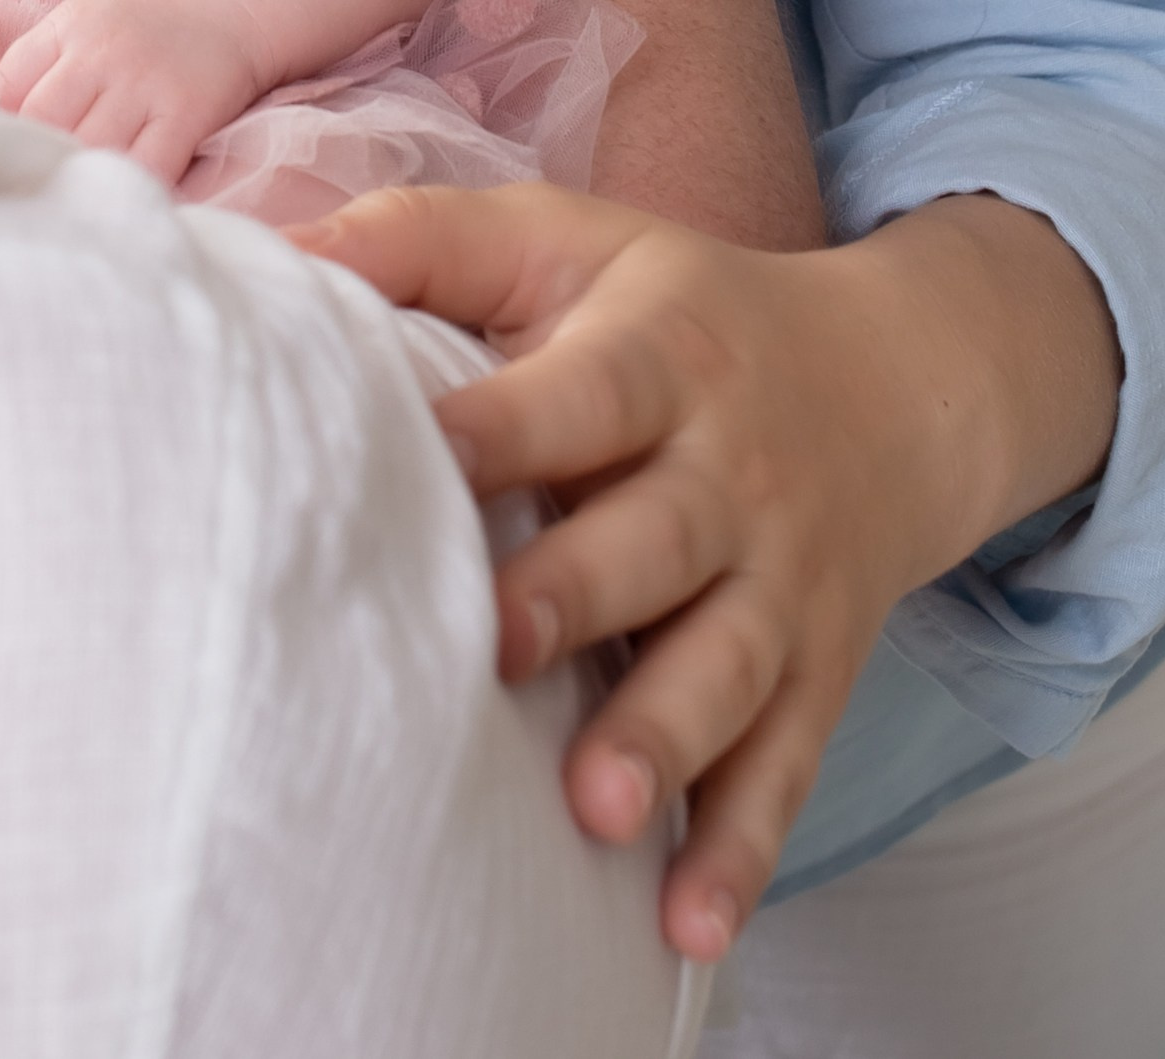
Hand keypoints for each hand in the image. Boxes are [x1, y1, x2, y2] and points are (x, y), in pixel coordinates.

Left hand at [0, 0, 260, 182]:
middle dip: (39, 157)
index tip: (12, 153)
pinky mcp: (186, 113)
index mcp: (70, 27)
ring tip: (78, 198)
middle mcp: (102, 51)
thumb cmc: (148, 26)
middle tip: (42, 185)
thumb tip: (0, 128)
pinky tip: (124, 197)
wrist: (231, 5)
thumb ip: (41, 66)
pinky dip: (131, 189)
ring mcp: (145, 83)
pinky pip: (147, 167)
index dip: (4, 127)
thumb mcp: (85, 23)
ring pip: (90, 149)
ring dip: (81, 178)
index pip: (9, 85)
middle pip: (43, 122)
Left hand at [294, 182, 1116, 963]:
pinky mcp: (816, 671)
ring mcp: (781, 580)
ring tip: (593, 810)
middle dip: (580, 594)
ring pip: (726, 665)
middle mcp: (730, 470)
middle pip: (656, 538)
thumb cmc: (673, 310)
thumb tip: (269, 253)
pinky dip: (740, 848)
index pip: (586, 390)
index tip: (429, 457)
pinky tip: (687, 924)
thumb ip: (421, 241)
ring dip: (663, 739)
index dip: (508, 424)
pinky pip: (783, 765)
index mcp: (661, 351)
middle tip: (498, 647)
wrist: (894, 382)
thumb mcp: (565, 239)